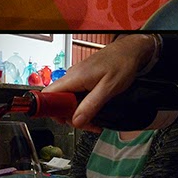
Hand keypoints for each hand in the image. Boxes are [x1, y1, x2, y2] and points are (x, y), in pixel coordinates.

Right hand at [43, 35, 157, 129]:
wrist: (129, 51)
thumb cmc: (121, 64)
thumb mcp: (108, 89)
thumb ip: (91, 105)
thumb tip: (76, 121)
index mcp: (74, 78)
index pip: (48, 95)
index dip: (52, 110)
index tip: (65, 120)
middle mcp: (71, 77)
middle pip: (58, 101)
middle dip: (71, 117)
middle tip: (89, 125)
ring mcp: (75, 78)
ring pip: (67, 100)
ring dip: (78, 113)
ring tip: (95, 121)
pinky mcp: (81, 80)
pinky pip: (75, 96)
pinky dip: (82, 106)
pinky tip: (94, 111)